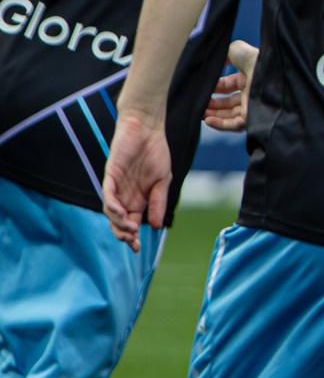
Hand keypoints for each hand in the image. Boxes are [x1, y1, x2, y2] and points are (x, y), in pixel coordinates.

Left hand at [102, 109, 172, 246]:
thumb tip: (155, 227)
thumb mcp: (162, 181)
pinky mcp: (110, 175)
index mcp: (138, 198)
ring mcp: (116, 185)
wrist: (148, 129)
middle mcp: (124, 195)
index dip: (132, 236)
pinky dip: (112, 206)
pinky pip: (107, 194)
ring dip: (118, 222)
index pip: (131, 222)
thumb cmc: (156, 152)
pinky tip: (120, 213)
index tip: (139, 248)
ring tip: (130, 229)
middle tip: (132, 243)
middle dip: (123, 234)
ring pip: (110, 211)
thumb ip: (158, 203)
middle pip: (118, 220)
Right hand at [200, 40, 259, 132]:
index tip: (200, 88)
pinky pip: (235, 124)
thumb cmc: (256, 60)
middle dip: (211, 103)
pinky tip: (207, 120)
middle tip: (197, 103)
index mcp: (249, 77)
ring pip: (230, 114)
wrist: (272, 73)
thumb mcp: (237, 51)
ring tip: (198, 113)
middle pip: (228, 102)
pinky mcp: (254, 117)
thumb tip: (214, 61)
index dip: (214, 87)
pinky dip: (220, 124)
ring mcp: (253, 106)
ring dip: (213, 114)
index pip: (228, 86)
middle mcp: (252, 93)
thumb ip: (224, 54)